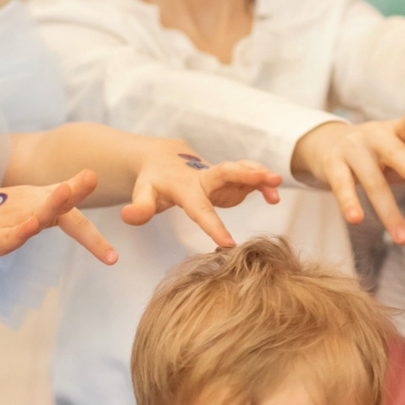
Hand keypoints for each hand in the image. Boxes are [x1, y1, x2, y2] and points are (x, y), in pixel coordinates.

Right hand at [0, 173, 113, 263]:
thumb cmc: (3, 208)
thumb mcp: (38, 201)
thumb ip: (67, 195)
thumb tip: (91, 176)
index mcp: (45, 203)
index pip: (73, 204)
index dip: (88, 196)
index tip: (115, 213)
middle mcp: (33, 208)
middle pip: (58, 203)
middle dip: (75, 191)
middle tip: (92, 177)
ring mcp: (15, 221)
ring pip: (36, 212)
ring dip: (51, 203)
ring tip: (65, 190)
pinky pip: (13, 233)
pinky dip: (23, 229)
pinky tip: (32, 225)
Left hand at [117, 143, 281, 248]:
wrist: (164, 160)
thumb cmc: (153, 182)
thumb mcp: (143, 194)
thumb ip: (139, 208)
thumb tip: (128, 216)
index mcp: (183, 186)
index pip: (199, 207)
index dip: (212, 224)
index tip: (227, 244)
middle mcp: (204, 177)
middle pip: (226, 172)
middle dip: (247, 174)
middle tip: (269, 178)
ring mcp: (219, 175)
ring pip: (242, 170)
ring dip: (260, 177)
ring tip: (276, 190)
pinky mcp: (229, 178)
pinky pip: (249, 177)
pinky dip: (262, 184)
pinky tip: (272, 197)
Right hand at [290, 108, 404, 245]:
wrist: (327, 144)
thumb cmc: (376, 154)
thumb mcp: (402, 158)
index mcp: (395, 133)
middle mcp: (374, 138)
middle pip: (394, 153)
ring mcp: (351, 150)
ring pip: (372, 182)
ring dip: (388, 211)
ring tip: (404, 238)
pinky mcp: (332, 166)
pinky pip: (342, 187)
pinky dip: (348, 203)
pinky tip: (356, 220)